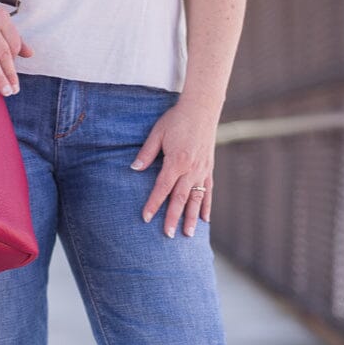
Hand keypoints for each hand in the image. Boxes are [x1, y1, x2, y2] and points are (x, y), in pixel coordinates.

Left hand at [130, 100, 215, 236]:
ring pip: (197, 199)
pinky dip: (206, 206)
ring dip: (192, 218)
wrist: (201, 109)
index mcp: (177, 161)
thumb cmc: (176, 120)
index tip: (146, 218)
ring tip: (188, 235)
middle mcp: (191, 169)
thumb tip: (134, 169)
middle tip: (168, 235)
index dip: (154, 204)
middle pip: (180, 199)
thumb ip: (146, 153)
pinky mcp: (209, 169)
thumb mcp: (157, 133)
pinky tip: (204, 220)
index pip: (162, 188)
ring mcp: (202, 171)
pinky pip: (208, 192)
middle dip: (173, 218)